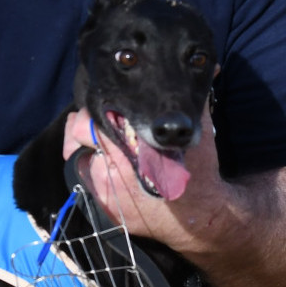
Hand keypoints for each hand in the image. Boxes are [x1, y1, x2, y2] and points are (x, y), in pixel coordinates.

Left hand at [60, 107, 226, 253]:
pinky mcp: (104, 206)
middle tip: (100, 118)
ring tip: (100, 138)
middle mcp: (115, 172)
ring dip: (84, 144)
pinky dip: (90, 164)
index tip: (108, 104)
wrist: (203, 219)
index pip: (94, 121)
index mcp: (135, 150)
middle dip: (85, 122)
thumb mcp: (200, 133)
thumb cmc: (201, 173)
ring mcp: (106, 192)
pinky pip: (83, 177)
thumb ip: (196, 100)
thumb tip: (209, 68)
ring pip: (76, 155)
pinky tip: (104, 159)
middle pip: (79, 134)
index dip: (98, 108)